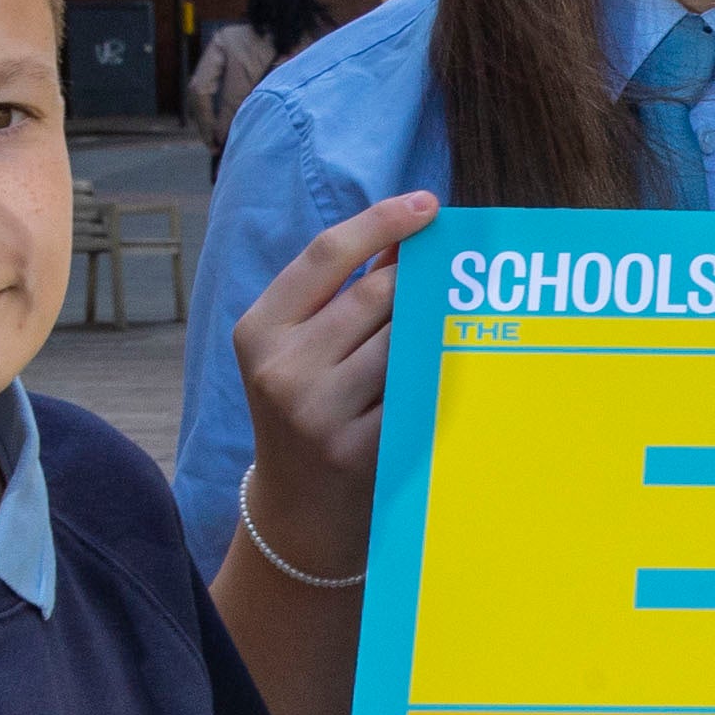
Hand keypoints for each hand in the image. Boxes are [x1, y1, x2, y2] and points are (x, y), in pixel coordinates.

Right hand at [222, 192, 434, 583]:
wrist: (298, 509)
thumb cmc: (306, 409)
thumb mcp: (299, 348)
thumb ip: (341, 293)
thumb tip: (406, 234)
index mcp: (259, 329)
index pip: (326, 254)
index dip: (381, 221)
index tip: (428, 205)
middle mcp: (280, 368)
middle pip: (374, 295)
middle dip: (418, 279)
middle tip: (453, 269)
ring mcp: (317, 412)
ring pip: (401, 342)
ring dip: (432, 325)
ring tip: (454, 317)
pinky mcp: (356, 449)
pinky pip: (414, 391)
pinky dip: (436, 373)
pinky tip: (452, 364)